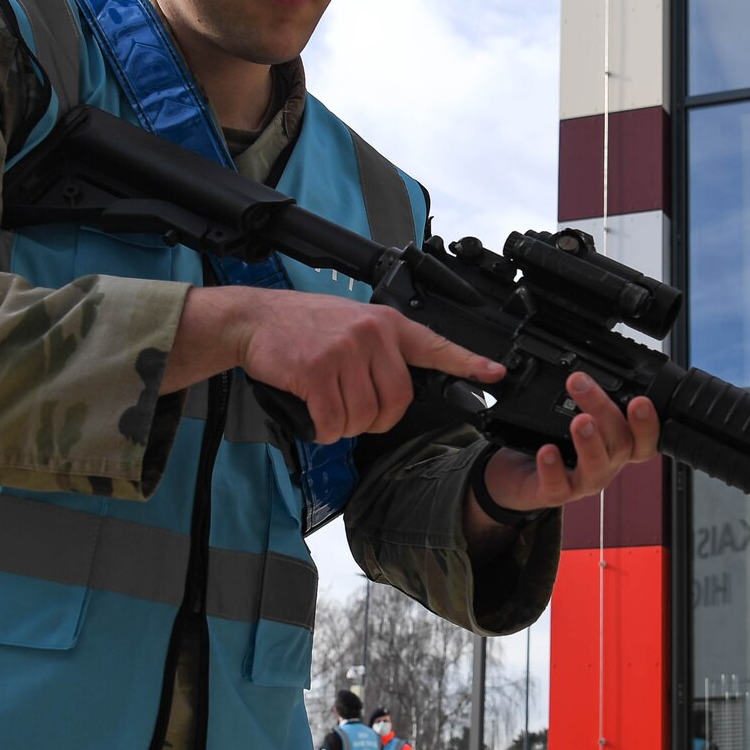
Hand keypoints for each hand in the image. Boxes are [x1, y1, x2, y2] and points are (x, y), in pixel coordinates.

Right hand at [169, 287, 504, 442]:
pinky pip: (333, 422)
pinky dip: (323, 430)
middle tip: (353, 411)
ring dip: (344, 425)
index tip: (495, 373)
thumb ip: (382, 350)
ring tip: (327, 405)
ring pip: (364, 416)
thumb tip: (400, 391)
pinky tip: (313, 415)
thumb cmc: (304, 327)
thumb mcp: (353, 323)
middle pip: (396, 401)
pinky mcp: (318, 372)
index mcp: (386, 324)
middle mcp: (372, 335)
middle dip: (377, 419)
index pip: (435, 345)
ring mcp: (345, 351)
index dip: (467, 363)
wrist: (255, 319)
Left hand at [473, 371, 659, 522]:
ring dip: (590, 442)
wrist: (516, 475)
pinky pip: (557, 486)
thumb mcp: (570, 413)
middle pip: (621, 444)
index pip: (644, 439)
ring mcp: (582, 481)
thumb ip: (582, 395)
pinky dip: (553, 468)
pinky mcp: (554, 492)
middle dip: (605, 411)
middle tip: (582, 384)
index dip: (648, 424)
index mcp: (615, 444)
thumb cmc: (551, 441)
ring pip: (596, 466)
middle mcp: (605, 463)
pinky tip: (547, 450)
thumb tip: (554, 366)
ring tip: (579, 421)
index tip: (641, 400)